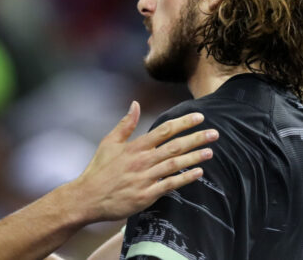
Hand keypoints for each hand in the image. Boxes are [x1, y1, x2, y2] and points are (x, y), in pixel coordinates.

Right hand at [71, 101, 217, 221]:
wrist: (88, 197)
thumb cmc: (98, 169)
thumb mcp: (109, 142)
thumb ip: (125, 124)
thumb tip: (135, 104)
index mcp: (135, 146)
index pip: (164, 130)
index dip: (183, 123)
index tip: (199, 117)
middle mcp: (143, 160)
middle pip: (175, 146)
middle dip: (196, 138)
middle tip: (215, 133)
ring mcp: (146, 178)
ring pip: (175, 164)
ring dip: (195, 157)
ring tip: (210, 151)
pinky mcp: (147, 195)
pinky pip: (170, 185)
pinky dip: (185, 178)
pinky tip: (198, 173)